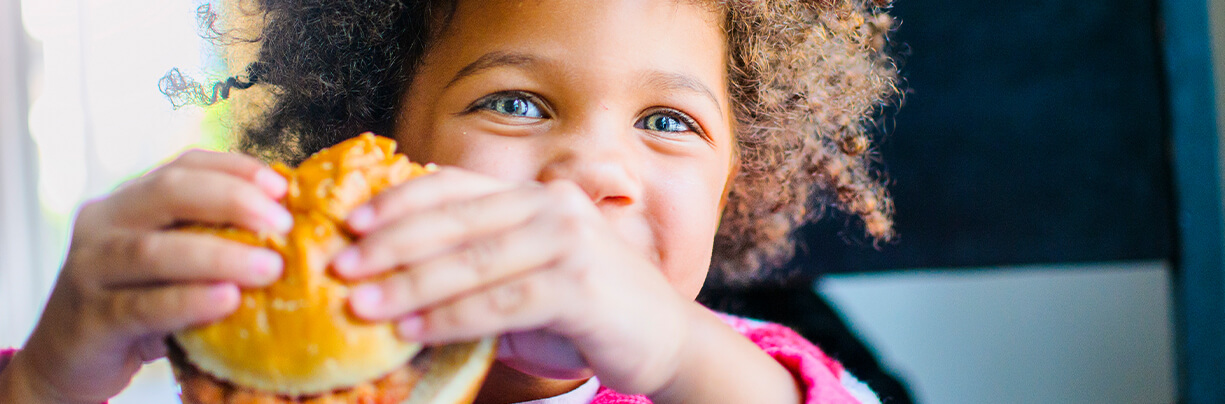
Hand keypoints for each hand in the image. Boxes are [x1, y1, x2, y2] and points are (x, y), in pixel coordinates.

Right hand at [8, 151, 290, 403]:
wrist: (68, 357)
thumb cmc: (137, 302)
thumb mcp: (173, 261)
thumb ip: (210, 236)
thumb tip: (287, 225)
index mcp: (129, 200)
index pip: (184, 166)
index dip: (235, 169)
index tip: (282, 187)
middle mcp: (104, 222)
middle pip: (169, 192)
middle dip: (234, 201)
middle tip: (283, 226)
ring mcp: (90, 268)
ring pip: (155, 250)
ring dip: (220, 256)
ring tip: (269, 268)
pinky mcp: (90, 317)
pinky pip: (142, 306)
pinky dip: (188, 301)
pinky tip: (227, 300)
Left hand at [332, 167, 692, 394]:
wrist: (663, 338)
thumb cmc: (584, 310)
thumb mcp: (525, 275)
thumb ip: (475, 265)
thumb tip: (392, 275)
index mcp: (534, 196)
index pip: (456, 186)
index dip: (400, 201)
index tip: (351, 222)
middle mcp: (552, 206)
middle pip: (455, 219)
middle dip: (391, 245)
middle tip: (341, 266)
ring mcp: (569, 241)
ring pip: (472, 262)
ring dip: (410, 285)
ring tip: (362, 306)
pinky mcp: (579, 284)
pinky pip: (500, 301)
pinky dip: (452, 316)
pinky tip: (415, 330)